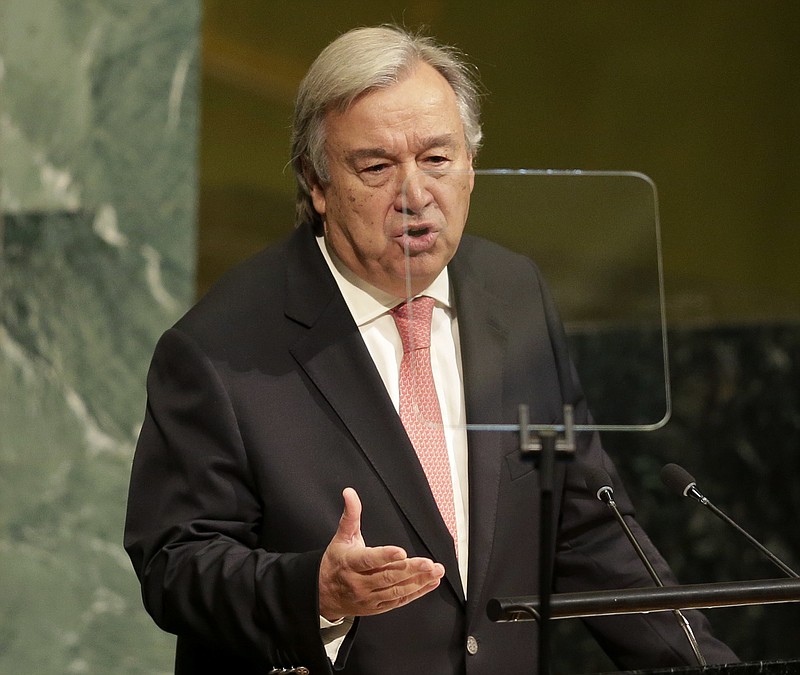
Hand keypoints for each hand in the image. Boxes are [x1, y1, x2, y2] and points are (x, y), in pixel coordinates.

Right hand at [318, 487, 444, 620]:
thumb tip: (350, 493)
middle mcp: (360, 582)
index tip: (402, 551)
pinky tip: (430, 583)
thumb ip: (350, 514)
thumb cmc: (336, 562)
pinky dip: (417, 593)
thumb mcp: (341, 537)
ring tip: (435, 572)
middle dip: (411, 570)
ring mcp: (369, 597)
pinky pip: (399, 601)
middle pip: (388, 576)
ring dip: (418, 581)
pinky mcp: (378, 607)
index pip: (369, 560)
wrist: (324, 595)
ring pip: (396, 591)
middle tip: (429, 563)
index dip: (386, 556)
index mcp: (351, 563)